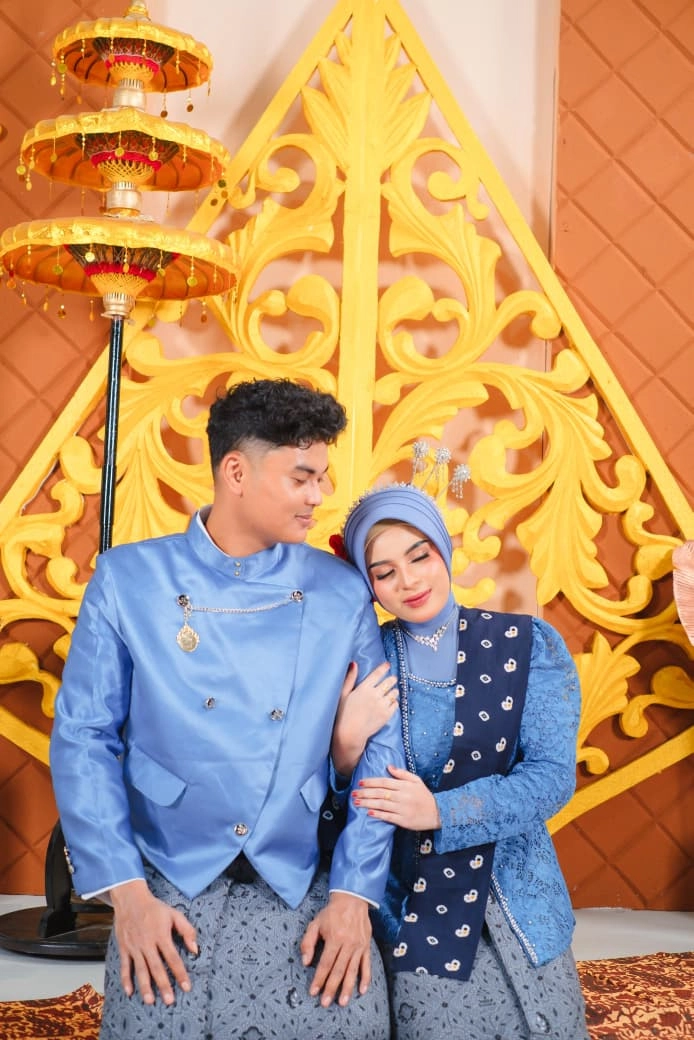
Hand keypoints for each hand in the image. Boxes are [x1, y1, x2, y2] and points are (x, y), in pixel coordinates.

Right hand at [110, 879, 197, 1005]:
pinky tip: (129, 992)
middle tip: (169, 1001)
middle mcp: (147, 943)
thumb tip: (195, 949)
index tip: (187, 987)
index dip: (180, 973)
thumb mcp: (175, 914)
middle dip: (163, 985)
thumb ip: (187, 931)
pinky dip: (126, 980)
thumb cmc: (155, 908)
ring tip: (150, 1001)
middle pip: (156, 968)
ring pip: (140, 970)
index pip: (173, 958)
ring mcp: (134, 947)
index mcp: (161, 935)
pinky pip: (124, 966)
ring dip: (145, 987)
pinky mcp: (124, 948)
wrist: (131, 900)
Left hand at [299, 891, 371, 1006]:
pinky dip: (365, 978)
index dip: (319, 979)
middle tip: (326, 1003)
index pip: (325, 963)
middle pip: (338, 970)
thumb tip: (305, 962)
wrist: (352, 899)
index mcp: (334, 938)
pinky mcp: (366, 946)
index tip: (314, 992)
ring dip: (348, 988)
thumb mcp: (315, 923)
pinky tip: (362, 990)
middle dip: (331, 988)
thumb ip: (308, 942)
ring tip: (343, 1002)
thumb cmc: (332, 913)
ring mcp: (359, 946)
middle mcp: (348, 944)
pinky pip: (367, 965)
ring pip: (352, 971)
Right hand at [331, 661, 399, 775]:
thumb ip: (349, 678)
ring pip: (394, 693)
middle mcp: (375, 695)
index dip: (384, 668)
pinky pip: (396, 704)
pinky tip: (389, 703)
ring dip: (393, 690)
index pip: (377, 674)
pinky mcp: (386, 715)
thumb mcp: (343, 694)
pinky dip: (394, 702)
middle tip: (391, 679)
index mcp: (364, 688)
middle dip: (391, 679)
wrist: (349, 734)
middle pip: (389, 681)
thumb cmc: (343, 714)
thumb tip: (353, 663)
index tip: (387, 665)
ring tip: (390, 692)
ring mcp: (382, 705)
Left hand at [352, 764, 440, 830]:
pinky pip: (388, 817)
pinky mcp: (403, 820)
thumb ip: (402, 773)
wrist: (438, 812)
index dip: (371, 782)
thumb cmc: (425, 796)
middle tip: (353, 793)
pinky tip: (369, 813)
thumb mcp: (416, 780)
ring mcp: (402, 808)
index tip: (360, 783)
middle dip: (365, 793)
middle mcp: (402, 796)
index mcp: (404, 786)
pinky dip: (378, 814)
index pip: (384, 782)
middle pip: (380, 793)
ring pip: (381, 805)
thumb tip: (388, 766)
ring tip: (356, 803)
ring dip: (367, 803)